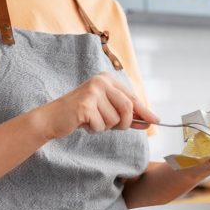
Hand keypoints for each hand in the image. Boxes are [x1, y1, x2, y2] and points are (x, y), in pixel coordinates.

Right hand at [38, 72, 157, 139]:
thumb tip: (149, 121)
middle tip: (109, 126)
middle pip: (128, 108)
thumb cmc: (81, 115)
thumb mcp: (106, 110)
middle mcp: (101, 81)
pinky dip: (94, 130)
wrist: (53, 119)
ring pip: (115, 120)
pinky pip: (102, 126)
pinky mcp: (85, 105)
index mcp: (108, 79)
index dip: (144, 111)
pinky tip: (84, 123)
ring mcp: (93, 91)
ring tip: (92, 121)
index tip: (156, 121)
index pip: (132, 97)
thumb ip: (126, 114)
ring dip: (105, 127)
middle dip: (123, 123)